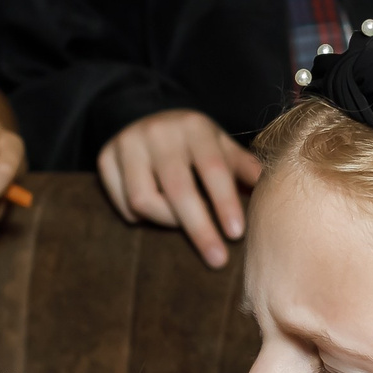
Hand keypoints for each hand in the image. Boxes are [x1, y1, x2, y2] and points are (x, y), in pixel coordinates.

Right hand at [95, 109, 261, 267]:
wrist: (143, 113)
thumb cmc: (191, 141)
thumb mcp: (219, 145)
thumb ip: (241, 167)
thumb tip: (268, 189)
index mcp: (194, 127)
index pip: (212, 168)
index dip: (224, 203)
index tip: (236, 234)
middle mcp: (158, 133)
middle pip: (178, 190)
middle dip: (200, 229)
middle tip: (217, 259)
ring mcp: (127, 144)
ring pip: (144, 200)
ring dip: (167, 222)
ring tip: (182, 225)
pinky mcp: (104, 158)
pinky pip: (123, 203)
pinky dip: (140, 217)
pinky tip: (155, 213)